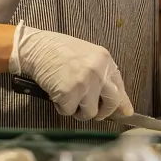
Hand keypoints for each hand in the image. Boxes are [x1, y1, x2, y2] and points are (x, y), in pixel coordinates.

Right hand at [9, 22, 133, 120]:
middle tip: (91, 110)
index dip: (120, 103)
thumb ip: (103, 77)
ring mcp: (84, 83)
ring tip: (68, 97)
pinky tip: (56, 93)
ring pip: (90, 113)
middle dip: (102, 112)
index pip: (120, 87)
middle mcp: (99, 71)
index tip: (123, 113)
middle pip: (111, 103)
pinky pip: (69, 112)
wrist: (36, 47)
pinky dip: (61, 107)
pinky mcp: (69, 93)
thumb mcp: (87, 57)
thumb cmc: (59, 50)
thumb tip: (125, 109)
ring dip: (78, 110)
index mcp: (105, 60)